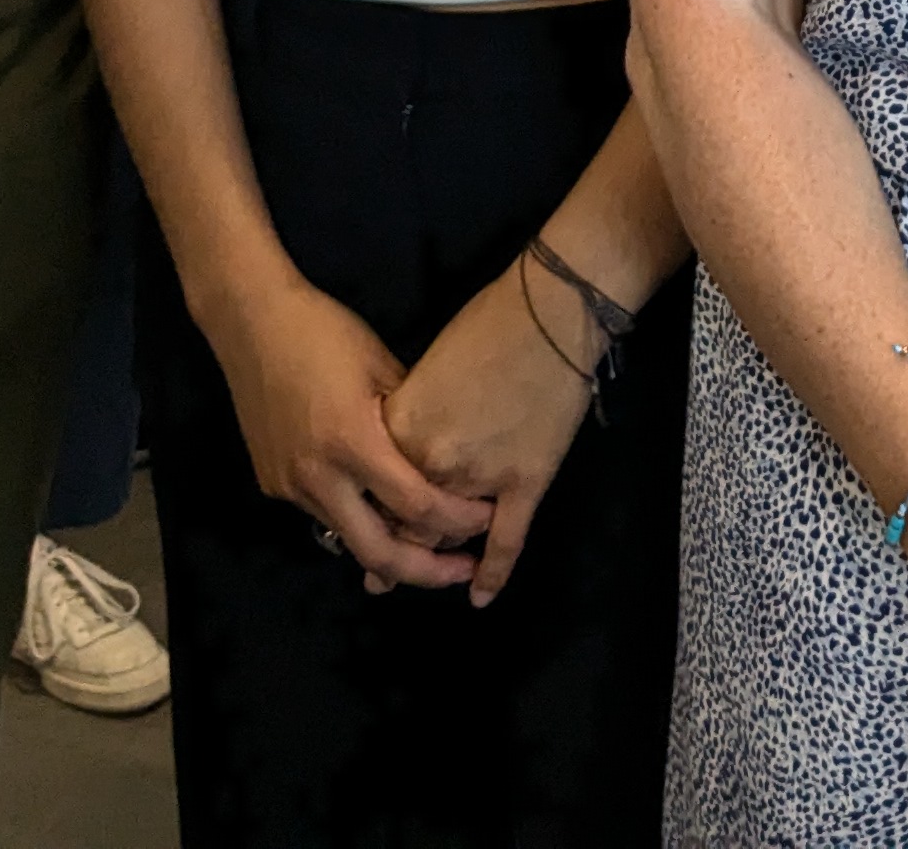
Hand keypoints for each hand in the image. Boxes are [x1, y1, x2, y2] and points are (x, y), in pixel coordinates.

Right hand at [203, 274, 496, 593]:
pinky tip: (380, 511)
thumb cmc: (325, 331)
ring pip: (348, 539)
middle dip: (426, 572)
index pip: (417, 505)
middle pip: (379, 554)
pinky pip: (323, 515)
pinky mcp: (272, 484)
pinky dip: (357, 521)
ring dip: (390, 550)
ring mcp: (289, 486)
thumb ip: (412, 421)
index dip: (458, 521)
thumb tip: (445, 458)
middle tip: (463, 573)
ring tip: (430, 547)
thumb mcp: (383, 366)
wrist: (251, 322)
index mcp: (352, 443)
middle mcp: (317, 477)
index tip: (487, 522)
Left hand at [379, 253, 601, 606]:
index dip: (365, 518)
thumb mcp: (421, 369)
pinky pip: (506, 541)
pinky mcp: (524, 482)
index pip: (369, 491)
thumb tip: (390, 444)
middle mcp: (426, 464)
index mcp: (391, 432)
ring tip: (434, 578)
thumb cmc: (483, 326)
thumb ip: (401, 415)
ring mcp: (476, 478)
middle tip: (381, 580)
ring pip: (448, 536)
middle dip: (391, 555)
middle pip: (401, 523)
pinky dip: (493, 572)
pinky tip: (482, 596)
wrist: (546, 312)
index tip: (362, 534)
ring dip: (440, 560)